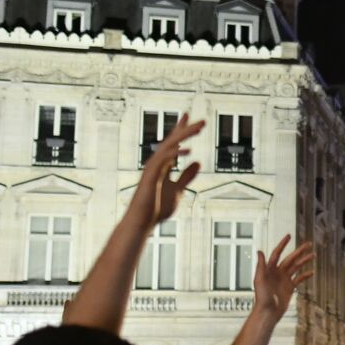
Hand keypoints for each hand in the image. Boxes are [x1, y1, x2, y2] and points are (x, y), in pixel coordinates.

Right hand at [127, 113, 203, 228]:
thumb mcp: (178, 190)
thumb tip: (198, 162)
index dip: (183, 132)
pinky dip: (174, 154)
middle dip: (187, 130)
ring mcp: (152, 169)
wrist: (141, 222)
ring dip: (184, 137)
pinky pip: (162, 162)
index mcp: (163, 166)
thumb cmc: (156, 208)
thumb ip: (186, 176)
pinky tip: (187, 150)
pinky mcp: (149, 177)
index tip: (194, 121)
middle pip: (173, 142)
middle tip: (203, 122)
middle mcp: (157, 164)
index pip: (175, 145)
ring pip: (168, 147)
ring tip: (199, 129)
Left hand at [252, 235, 315, 318]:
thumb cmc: (262, 297)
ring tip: (313, 255)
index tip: (289, 236)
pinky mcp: (289, 287)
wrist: (268, 312)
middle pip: (290, 258)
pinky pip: (299, 279)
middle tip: (308, 244)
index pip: (277, 253)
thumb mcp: (259, 280)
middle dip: (299, 251)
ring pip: (296, 267)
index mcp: (270, 269)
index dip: (283, 244)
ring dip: (304, 261)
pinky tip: (311, 272)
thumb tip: (259, 251)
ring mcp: (284, 279)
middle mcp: (277, 272)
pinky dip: (305, 275)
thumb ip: (260, 265)